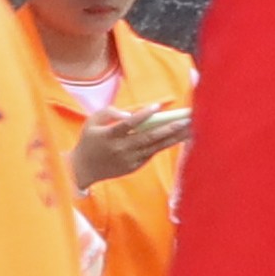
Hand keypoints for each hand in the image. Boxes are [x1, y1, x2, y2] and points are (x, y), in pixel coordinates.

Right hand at [74, 103, 191, 189]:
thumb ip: (108, 113)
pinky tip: (179, 138)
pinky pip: (152, 153)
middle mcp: (120, 149)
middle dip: (169, 128)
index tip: (157, 106)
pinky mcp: (134, 166)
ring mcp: (129, 159)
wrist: (83, 169)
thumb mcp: (91, 122)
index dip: (142, 115)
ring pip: (155, 147)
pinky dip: (165, 145)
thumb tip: (129, 114)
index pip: (128, 124)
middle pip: (148, 137)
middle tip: (187, 120)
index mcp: (108, 136)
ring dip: (174, 138)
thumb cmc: (89, 141)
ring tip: (191, 129)